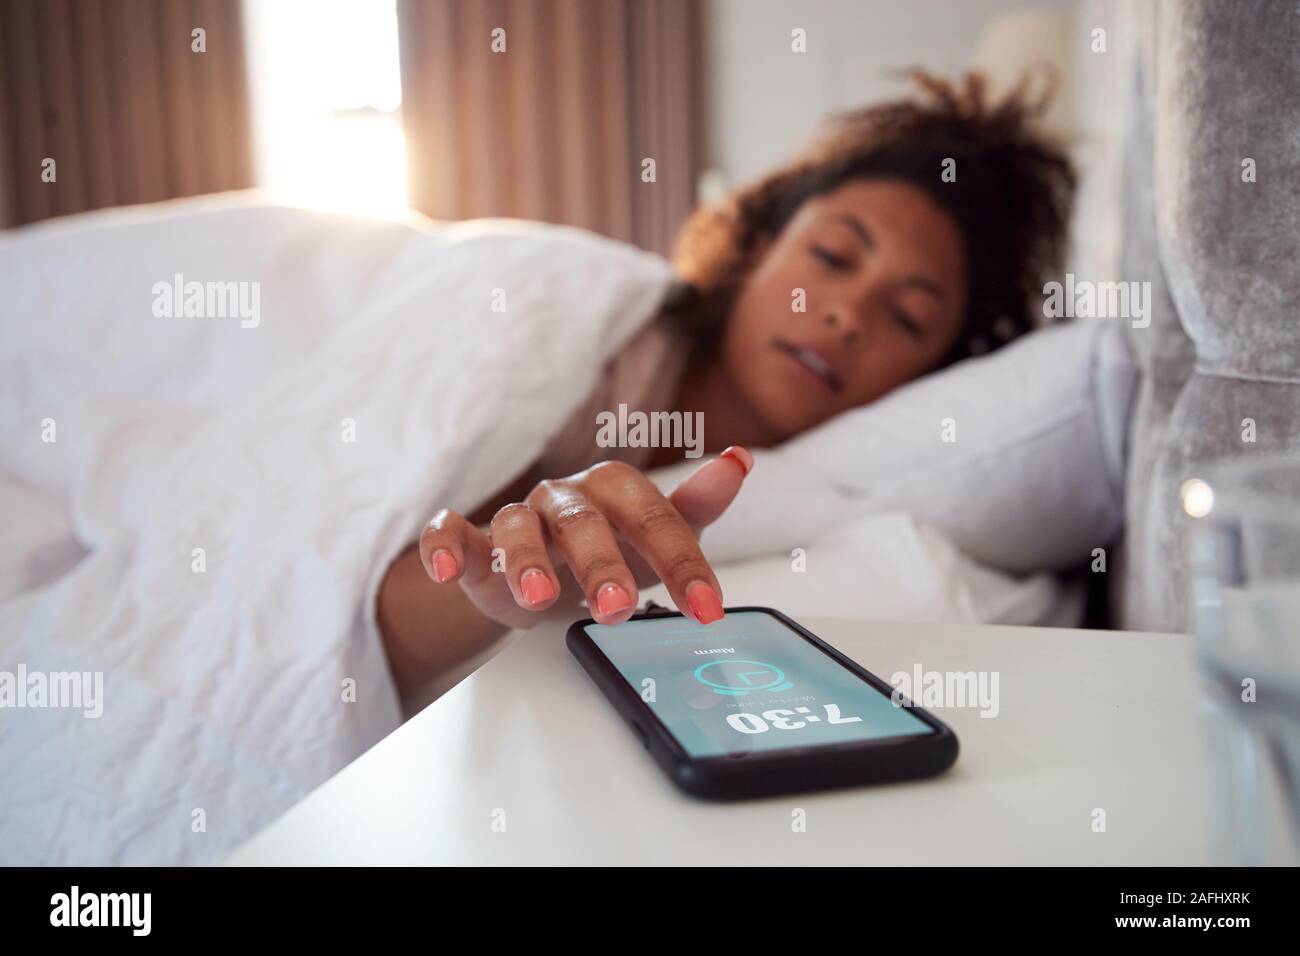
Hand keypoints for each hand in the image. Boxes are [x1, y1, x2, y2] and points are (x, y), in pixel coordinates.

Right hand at [417, 447, 753, 628]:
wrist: (541, 578)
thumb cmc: (605, 551)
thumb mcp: (655, 539)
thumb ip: (696, 507)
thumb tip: (741, 460)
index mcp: (615, 491)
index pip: (656, 519)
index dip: (683, 563)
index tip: (707, 610)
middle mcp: (566, 498)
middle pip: (584, 522)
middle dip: (602, 565)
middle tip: (619, 610)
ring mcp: (517, 517)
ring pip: (516, 526)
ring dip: (525, 559)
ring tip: (538, 597)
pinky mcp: (471, 543)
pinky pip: (449, 533)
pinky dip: (444, 546)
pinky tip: (446, 569)